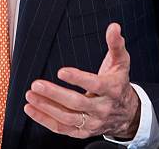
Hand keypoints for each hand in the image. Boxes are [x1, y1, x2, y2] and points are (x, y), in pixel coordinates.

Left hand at [24, 22, 139, 139]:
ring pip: (67, 118)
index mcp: (111, 90)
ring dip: (46, 107)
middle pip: (77, 103)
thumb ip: (116, 44)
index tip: (61, 71)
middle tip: (36, 84)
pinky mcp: (83, 131)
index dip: (78, 78)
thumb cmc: (119, 83)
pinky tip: (31, 109)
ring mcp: (92, 122)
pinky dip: (45, 120)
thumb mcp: (121, 62)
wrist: (128, 114)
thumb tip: (114, 27)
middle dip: (55, 94)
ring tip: (30, 95)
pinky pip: (62, 129)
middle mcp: (102, 108)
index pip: (94, 84)